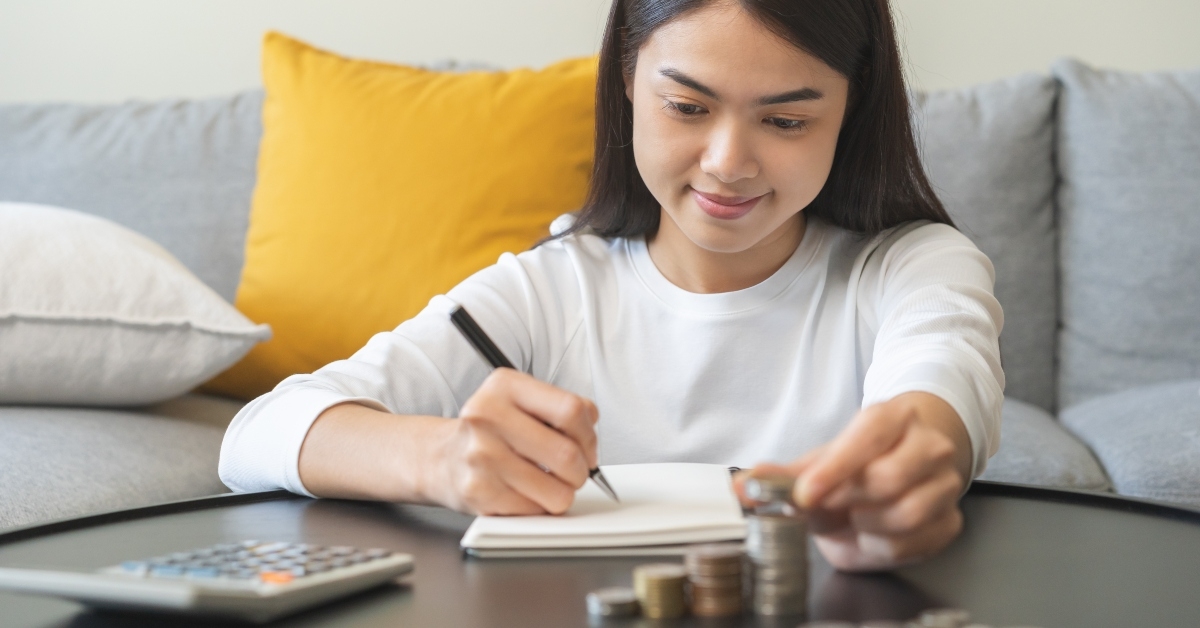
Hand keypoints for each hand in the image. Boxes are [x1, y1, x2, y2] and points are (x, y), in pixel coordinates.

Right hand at [427, 368, 598, 515]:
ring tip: (550, 482)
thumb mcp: (521, 400)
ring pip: (558, 490)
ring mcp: (481, 456)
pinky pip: (536, 510)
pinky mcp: (479, 492)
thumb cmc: (491, 430)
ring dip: (564, 492)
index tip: (587, 446)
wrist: (441, 458)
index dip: (589, 435)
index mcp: (504, 386)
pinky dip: (540, 505)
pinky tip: (526, 491)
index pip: (571, 410)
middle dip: (582, 470)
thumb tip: (591, 432)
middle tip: (575, 470)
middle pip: (567, 454)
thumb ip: (562, 406)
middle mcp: (487, 416)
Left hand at [735, 392, 970, 571]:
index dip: (834, 468)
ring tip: (853, 517)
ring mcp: (946, 482)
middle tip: (827, 506)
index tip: (805, 494)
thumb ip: (783, 476)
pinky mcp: (952, 518)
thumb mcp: (821, 462)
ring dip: (866, 526)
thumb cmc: (859, 463)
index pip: (867, 437)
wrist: (904, 469)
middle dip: (847, 501)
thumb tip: (743, 486)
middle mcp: (928, 445)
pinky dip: (885, 547)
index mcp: (892, 418)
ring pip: (905, 514)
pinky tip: (874, 533)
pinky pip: (917, 542)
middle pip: (888, 479)